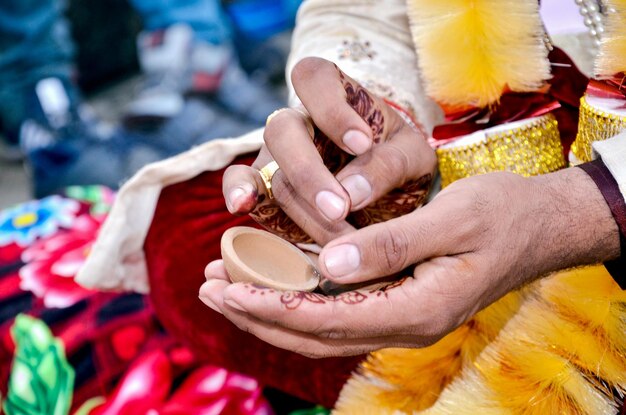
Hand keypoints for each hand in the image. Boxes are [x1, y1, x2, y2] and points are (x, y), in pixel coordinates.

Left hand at [200, 168, 619, 357]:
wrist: (543, 226)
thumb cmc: (504, 215)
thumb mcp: (452, 219)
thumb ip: (391, 245)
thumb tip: (328, 265)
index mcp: (418, 308)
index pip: (328, 319)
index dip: (272, 306)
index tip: (226, 288)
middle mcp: (405, 323)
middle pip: (315, 333)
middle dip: (258, 313)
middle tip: (208, 288)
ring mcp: (403, 317)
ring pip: (323, 326)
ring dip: (272, 308)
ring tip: (225, 287)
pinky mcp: (400, 302)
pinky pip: (339, 312)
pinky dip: (300, 299)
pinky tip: (274, 281)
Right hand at [222, 57, 435, 244]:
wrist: (388, 191)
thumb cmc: (398, 161)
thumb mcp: (411, 156)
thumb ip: (388, 165)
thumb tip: (351, 192)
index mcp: (335, 97)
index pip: (315, 77)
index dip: (331, 109)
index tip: (362, 144)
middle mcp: (299, 123)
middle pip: (283, 130)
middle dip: (310, 173)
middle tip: (340, 208)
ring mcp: (276, 155)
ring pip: (271, 172)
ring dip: (303, 209)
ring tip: (337, 240)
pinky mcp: (265, 186)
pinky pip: (242, 183)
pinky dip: (238, 192)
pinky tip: (241, 205)